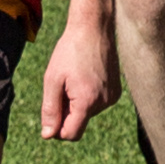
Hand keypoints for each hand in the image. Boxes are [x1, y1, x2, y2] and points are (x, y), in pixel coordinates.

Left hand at [37, 12, 117, 141]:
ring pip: (87, 113)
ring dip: (77, 102)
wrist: (93, 28)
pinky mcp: (116, 91)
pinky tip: (85, 77)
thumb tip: (48, 135)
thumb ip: (50, 110)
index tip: (51, 111)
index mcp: (87, 101)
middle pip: (79, 122)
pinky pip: (97, 103)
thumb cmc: (70, 51)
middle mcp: (104, 102)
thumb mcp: (53, 80)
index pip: (71, 134)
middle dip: (67, 111)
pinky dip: (88, 96)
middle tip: (62, 86)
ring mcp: (112, 97)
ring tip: (74, 78)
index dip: (57, 128)